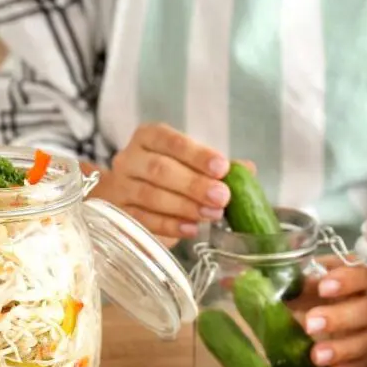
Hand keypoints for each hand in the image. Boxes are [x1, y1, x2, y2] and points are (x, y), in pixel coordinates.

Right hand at [88, 123, 230, 246]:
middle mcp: (129, 159)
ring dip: (185, 207)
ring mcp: (120, 187)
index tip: (222, 168)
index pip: (170, 141)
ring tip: (211, 215)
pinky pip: (143, 220)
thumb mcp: (189, 164)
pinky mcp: (119, 214)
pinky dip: (169, 225)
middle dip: (194, 184)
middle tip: (222, 197)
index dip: (197, 154)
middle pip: (159, 170)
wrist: (126, 196)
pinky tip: (192, 229)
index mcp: (148, 137)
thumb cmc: (166, 177)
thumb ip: (215, 167)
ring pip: (150, 196)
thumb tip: (247, 170)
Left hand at [288, 257, 366, 366]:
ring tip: (316, 357)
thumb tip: (262, 282)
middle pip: (366, 310)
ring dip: (342, 350)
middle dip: (339, 318)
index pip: (364, 275)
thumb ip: (296, 278)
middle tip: (310, 324)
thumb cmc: (325, 286)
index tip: (323, 287)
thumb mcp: (313, 276)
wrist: (350, 304)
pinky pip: (364, 365)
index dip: (348, 280)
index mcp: (359, 280)